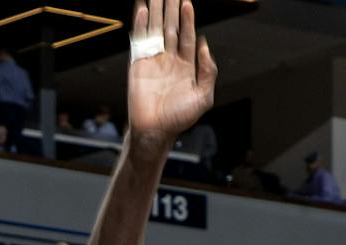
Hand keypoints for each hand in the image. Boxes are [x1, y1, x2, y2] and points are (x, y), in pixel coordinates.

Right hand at [125, 0, 215, 143]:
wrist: (155, 131)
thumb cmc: (179, 119)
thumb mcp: (204, 97)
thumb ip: (208, 71)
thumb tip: (205, 44)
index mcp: (185, 65)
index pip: (187, 35)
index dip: (187, 19)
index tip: (187, 2)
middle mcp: (169, 60)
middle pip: (170, 27)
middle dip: (170, 9)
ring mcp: (152, 61)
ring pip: (154, 29)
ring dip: (155, 11)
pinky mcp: (137, 65)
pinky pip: (139, 40)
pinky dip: (140, 24)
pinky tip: (142, 9)